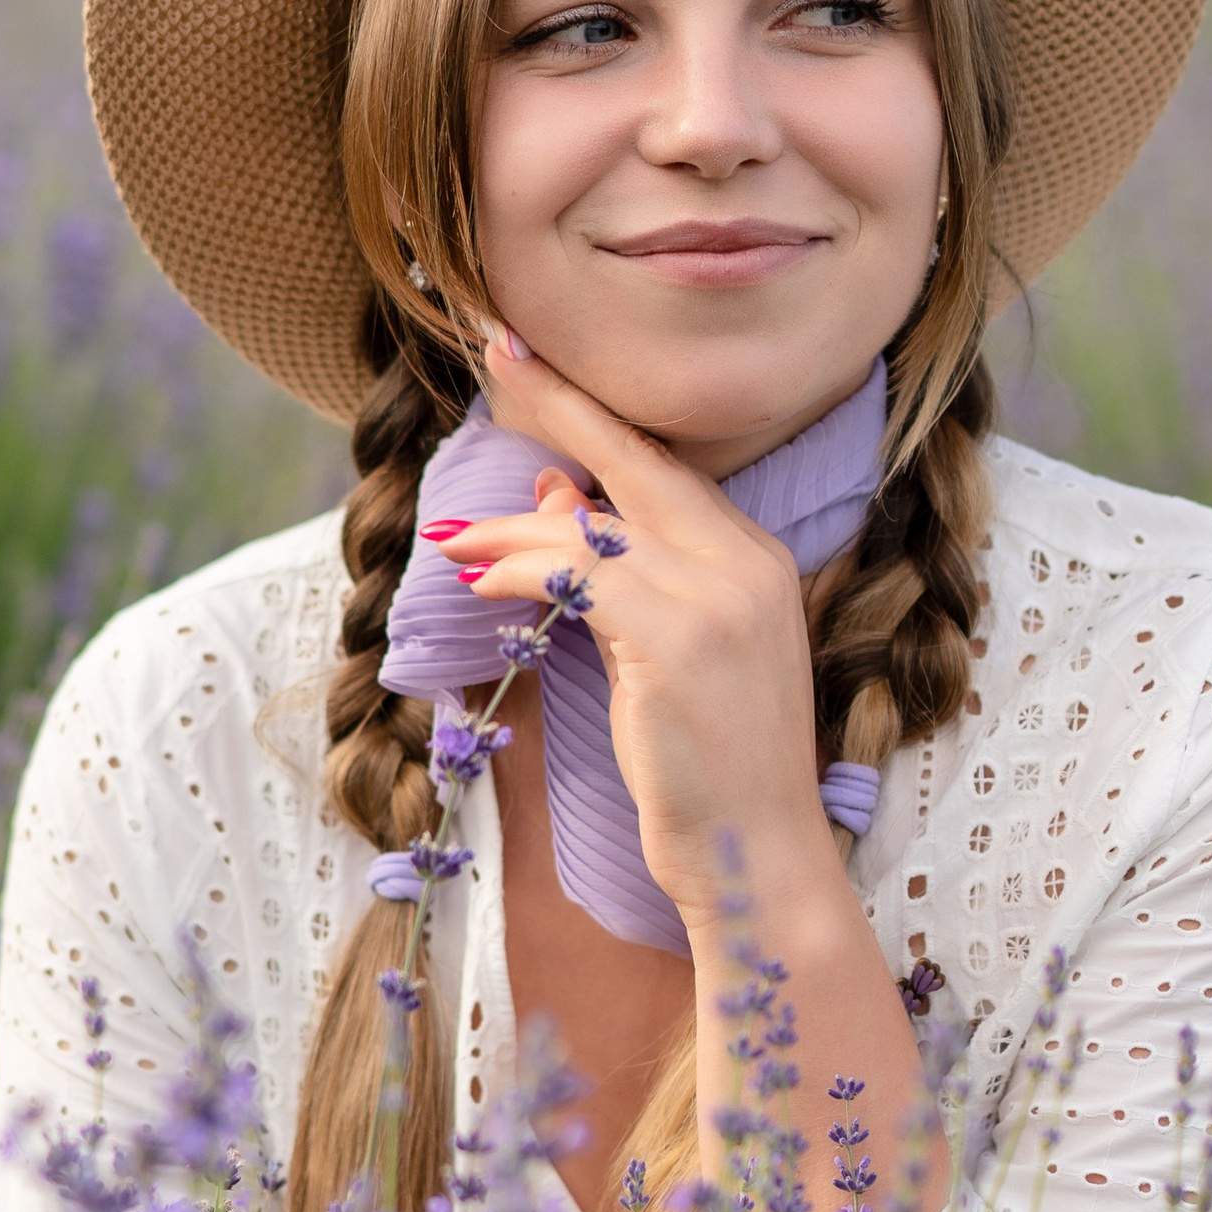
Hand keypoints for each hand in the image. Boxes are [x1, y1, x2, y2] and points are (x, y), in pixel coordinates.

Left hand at [436, 332, 845, 943]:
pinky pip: (579, 578)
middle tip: (493, 357)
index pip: (664, 465)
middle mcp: (747, 561)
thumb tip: (557, 496)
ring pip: (593, 527)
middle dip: (558, 405)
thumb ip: (621, 571)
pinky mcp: (679, 638)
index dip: (595, 414)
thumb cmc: (711, 764)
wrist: (757, 854)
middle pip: (636, 462)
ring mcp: (720, 596)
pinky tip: (480, 583)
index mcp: (756, 558)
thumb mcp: (666, 652)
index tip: (530, 362)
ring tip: (454, 542)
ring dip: (512, 533)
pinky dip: (521, 573)